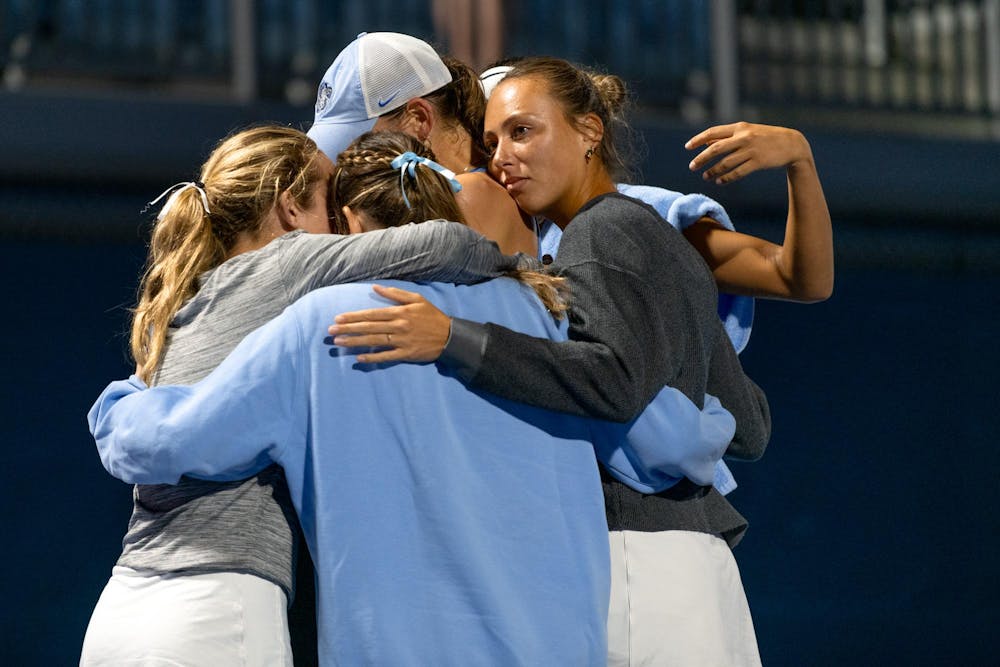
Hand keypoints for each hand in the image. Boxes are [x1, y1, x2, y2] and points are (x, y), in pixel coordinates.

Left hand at [328, 285, 451, 363]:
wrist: (450, 336)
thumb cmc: (432, 316)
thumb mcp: (417, 299)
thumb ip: (395, 293)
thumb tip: (375, 287)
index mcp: (400, 312)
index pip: (371, 314)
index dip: (353, 316)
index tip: (338, 318)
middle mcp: (398, 326)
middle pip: (369, 328)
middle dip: (348, 329)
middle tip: (331, 331)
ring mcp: (402, 341)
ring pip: (374, 341)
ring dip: (355, 342)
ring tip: (339, 342)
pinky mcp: (406, 354)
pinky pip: (386, 357)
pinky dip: (373, 358)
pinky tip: (359, 358)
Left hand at [685, 122, 812, 184]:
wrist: (792, 144)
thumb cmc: (766, 138)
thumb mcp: (747, 132)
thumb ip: (728, 137)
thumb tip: (706, 143)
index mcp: (739, 127)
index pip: (713, 132)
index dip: (698, 139)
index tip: (687, 147)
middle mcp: (744, 137)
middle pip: (716, 148)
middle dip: (701, 158)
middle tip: (692, 166)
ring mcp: (751, 150)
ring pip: (725, 163)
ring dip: (713, 171)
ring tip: (705, 177)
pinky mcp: (758, 162)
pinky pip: (737, 172)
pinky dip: (726, 178)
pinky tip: (719, 181)